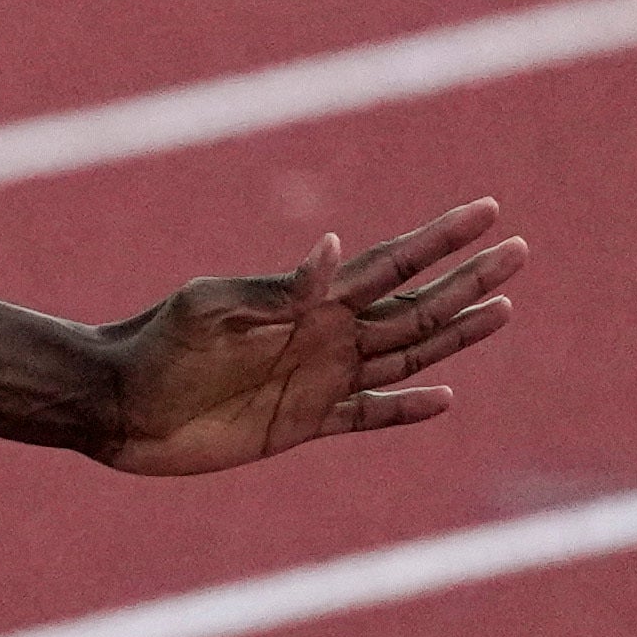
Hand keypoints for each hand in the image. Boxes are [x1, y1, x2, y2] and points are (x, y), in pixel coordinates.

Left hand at [84, 199, 520, 474]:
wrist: (118, 404)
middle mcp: (324, 335)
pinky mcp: (301, 424)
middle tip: (519, 252)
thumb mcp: (213, 308)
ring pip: (406, 355)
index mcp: (309, 300)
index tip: (488, 212)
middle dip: (468, 280)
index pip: (393, 264)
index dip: (442, 239)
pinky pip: (367, 416)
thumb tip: (337, 248)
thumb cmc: (155, 344)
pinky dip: (406, 409)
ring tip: (503, 309)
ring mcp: (318, 379)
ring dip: (454, 334)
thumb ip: (280, 289)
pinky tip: (444, 398)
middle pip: (415, 307)